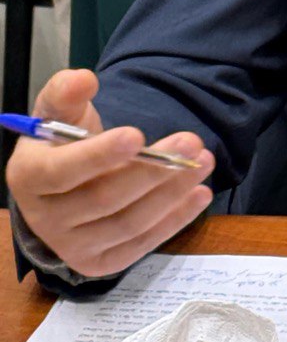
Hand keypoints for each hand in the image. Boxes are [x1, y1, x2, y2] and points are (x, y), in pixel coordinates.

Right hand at [6, 69, 214, 278]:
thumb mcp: (58, 110)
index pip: (62, 172)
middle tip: (192, 141)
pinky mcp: (100, 262)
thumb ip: (67, 91)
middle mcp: (45, 219)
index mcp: (29, 177)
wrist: (61, 186)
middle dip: (153, 169)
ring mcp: (72, 246)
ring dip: (172, 192)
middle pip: (104, 199)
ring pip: (129, 223)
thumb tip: (84, 78)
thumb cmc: (62, 141)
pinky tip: (200, 194)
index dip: (99, 155)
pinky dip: (175, 220)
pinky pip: (142, 244)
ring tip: (204, 162)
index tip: (138, 135)